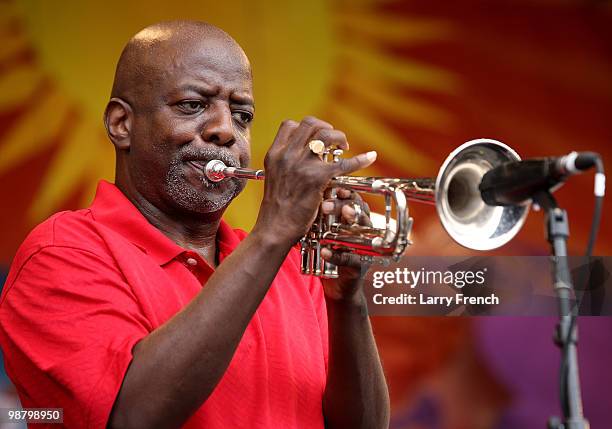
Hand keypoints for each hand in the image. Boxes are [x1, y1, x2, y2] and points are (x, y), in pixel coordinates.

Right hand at [254, 116, 376, 244]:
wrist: (275, 228)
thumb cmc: (276, 209)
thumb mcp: (274, 178)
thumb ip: (285, 164)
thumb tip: (300, 156)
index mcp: (274, 154)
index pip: (290, 125)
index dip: (306, 128)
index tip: (315, 136)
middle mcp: (287, 155)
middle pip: (310, 124)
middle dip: (326, 128)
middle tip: (334, 140)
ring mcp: (302, 165)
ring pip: (326, 135)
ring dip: (339, 137)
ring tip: (344, 147)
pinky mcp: (317, 178)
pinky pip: (344, 163)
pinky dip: (360, 159)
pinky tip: (370, 157)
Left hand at [320, 188, 373, 301]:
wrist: (336, 284)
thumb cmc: (328, 250)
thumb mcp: (322, 229)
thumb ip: (317, 213)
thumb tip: (301, 191)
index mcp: (354, 219)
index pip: (354, 200)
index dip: (346, 192)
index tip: (334, 188)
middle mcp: (362, 231)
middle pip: (359, 212)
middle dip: (343, 206)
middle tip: (325, 206)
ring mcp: (362, 248)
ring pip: (360, 232)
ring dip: (347, 225)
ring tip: (333, 223)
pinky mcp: (357, 265)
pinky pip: (349, 258)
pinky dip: (336, 255)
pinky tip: (326, 251)